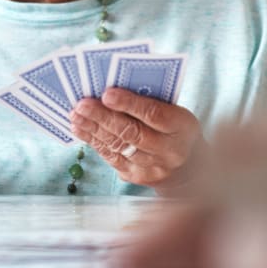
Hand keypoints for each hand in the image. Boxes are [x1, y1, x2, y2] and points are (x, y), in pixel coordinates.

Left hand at [71, 87, 203, 192]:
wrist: (190, 167)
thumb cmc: (175, 128)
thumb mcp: (174, 112)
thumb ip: (150, 101)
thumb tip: (111, 90)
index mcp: (183, 127)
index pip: (154, 114)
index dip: (129, 104)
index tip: (107, 94)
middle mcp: (171, 151)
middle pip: (132, 133)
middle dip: (103, 117)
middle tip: (82, 104)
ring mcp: (155, 168)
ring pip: (118, 146)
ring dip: (93, 129)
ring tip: (76, 115)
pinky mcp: (138, 177)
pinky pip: (112, 158)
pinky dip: (94, 142)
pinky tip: (80, 130)